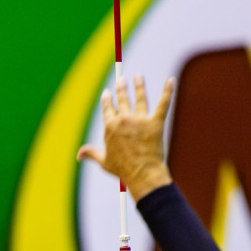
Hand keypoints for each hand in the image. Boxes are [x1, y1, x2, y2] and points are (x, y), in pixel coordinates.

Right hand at [77, 75, 174, 200]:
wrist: (142, 173)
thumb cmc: (122, 170)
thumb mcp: (103, 161)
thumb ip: (91, 153)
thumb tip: (79, 155)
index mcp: (110, 127)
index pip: (107, 109)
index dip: (107, 100)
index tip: (107, 94)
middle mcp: (124, 120)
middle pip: (122, 100)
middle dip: (121, 88)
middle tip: (121, 80)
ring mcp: (140, 120)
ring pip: (140, 97)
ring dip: (139, 85)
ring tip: (138, 77)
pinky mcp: (156, 123)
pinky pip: (163, 104)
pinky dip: (168, 91)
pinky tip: (171, 81)